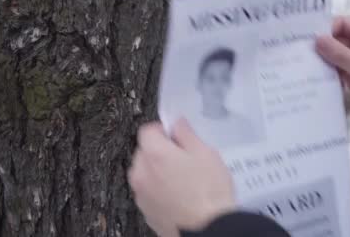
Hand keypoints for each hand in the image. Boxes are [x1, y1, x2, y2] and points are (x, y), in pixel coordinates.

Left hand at [128, 120, 235, 236]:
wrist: (208, 229)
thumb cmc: (209, 191)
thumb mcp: (205, 153)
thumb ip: (186, 134)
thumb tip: (177, 123)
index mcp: (154, 154)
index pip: (147, 130)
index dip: (163, 130)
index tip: (176, 136)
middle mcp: (141, 173)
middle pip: (144, 152)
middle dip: (160, 151)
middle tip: (185, 159)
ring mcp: (141, 195)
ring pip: (145, 173)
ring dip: (158, 172)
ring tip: (184, 180)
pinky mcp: (146, 211)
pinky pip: (149, 192)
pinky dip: (159, 190)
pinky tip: (180, 196)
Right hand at [316, 16, 349, 139]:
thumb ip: (339, 53)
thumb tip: (317, 39)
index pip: (341, 23)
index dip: (326, 30)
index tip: (310, 41)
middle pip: (334, 37)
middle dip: (321, 46)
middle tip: (301, 53)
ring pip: (332, 52)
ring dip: (322, 59)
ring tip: (304, 66)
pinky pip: (334, 65)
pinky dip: (326, 70)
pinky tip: (313, 76)